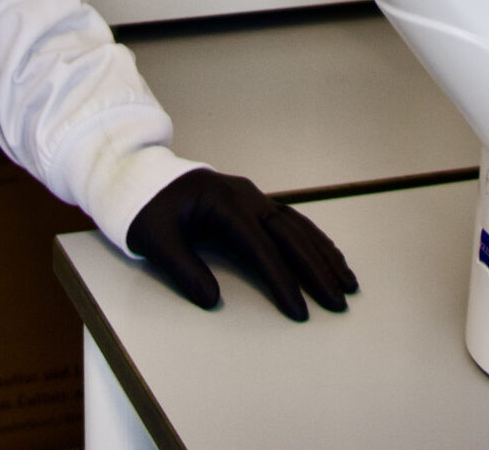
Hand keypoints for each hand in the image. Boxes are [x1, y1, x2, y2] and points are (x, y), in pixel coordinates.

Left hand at [126, 168, 356, 321]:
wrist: (141, 177)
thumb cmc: (147, 209)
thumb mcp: (155, 240)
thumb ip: (183, 269)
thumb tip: (211, 300)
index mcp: (224, 203)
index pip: (261, 247)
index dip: (282, 280)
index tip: (299, 310)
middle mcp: (247, 196)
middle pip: (290, 235)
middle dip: (317, 270)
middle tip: (338, 302)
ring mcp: (253, 197)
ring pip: (298, 226)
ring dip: (324, 254)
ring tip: (348, 282)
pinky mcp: (254, 203)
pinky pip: (292, 221)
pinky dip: (314, 239)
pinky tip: (330, 256)